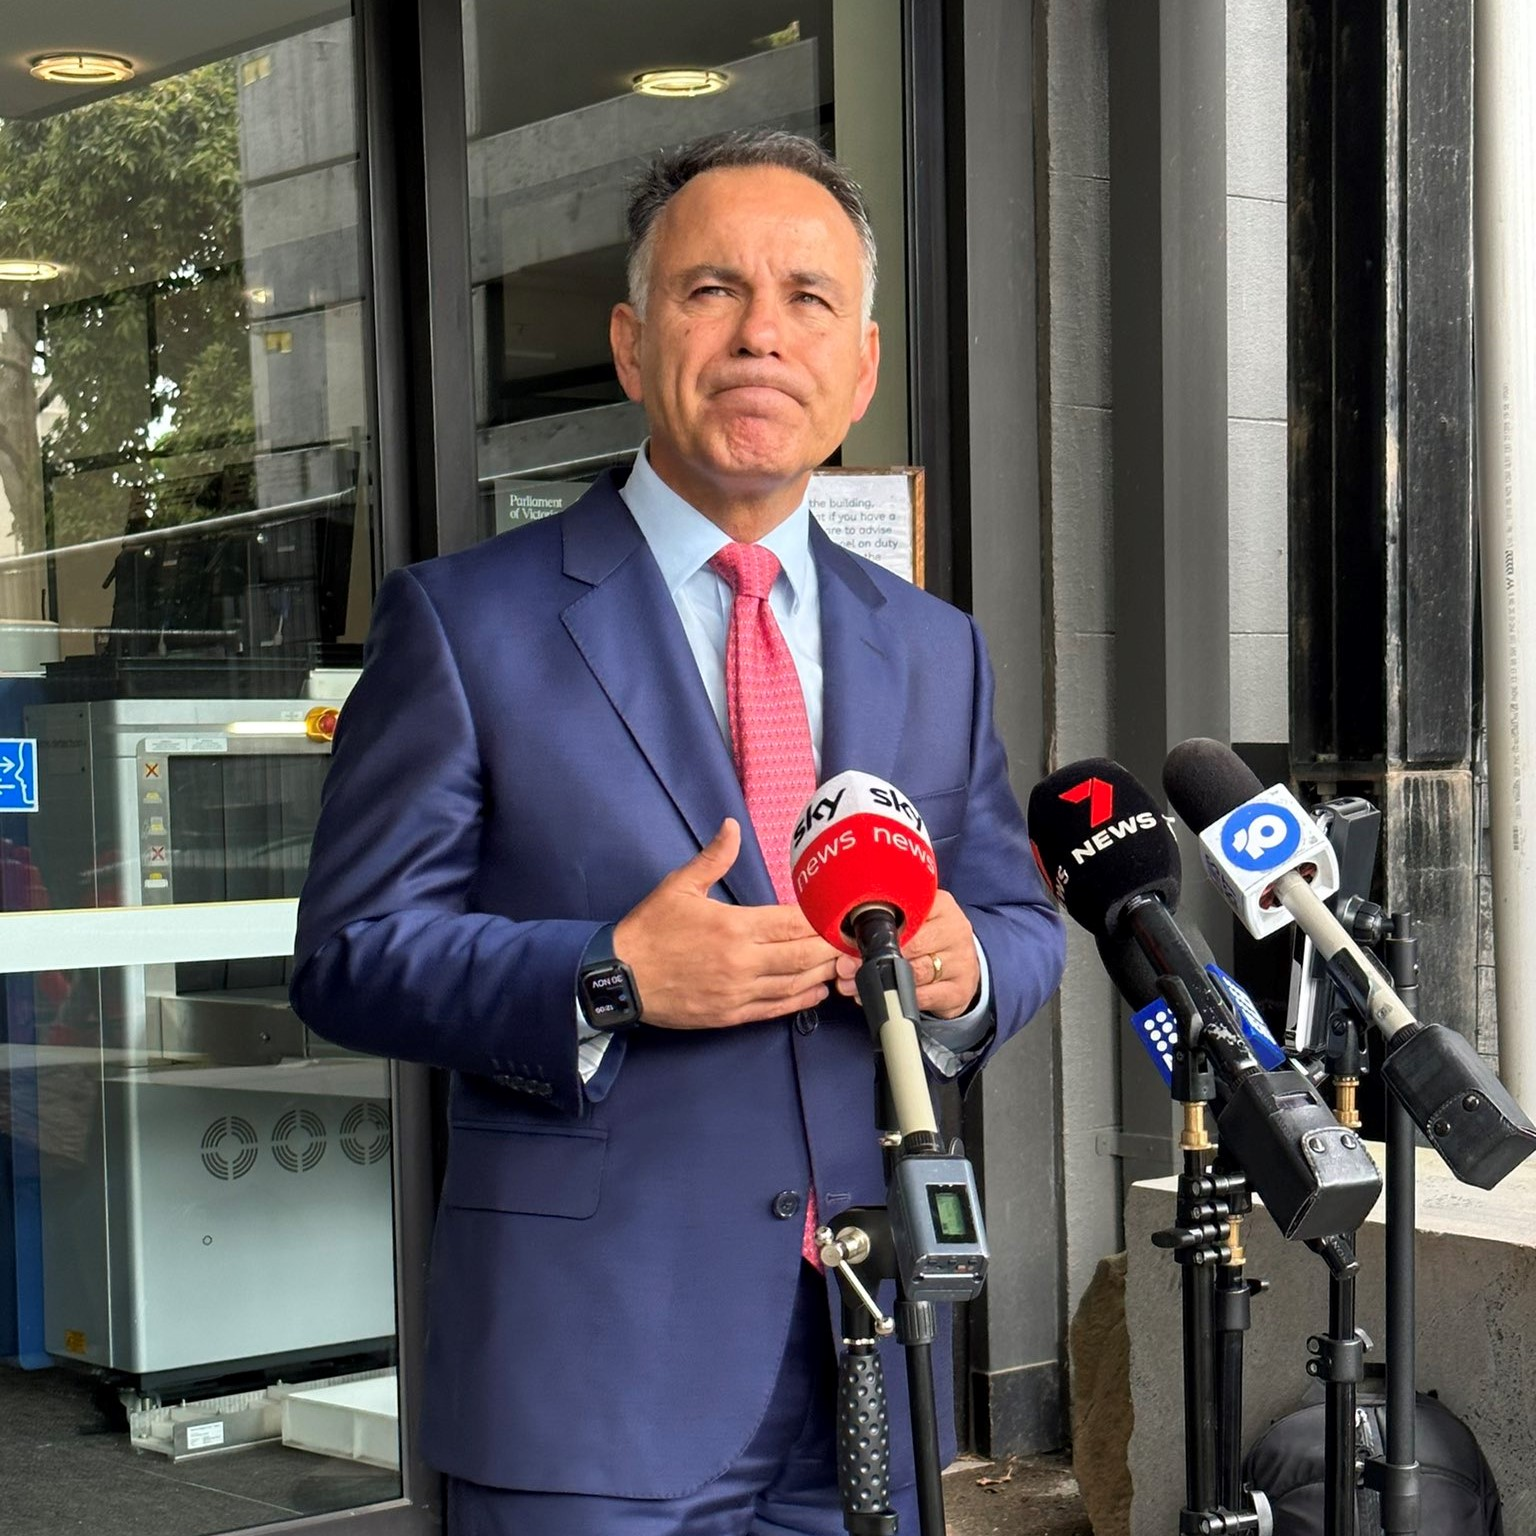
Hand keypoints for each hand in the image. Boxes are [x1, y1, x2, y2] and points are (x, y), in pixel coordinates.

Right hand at [614, 819, 839, 1029]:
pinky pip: (775, 1009)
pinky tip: (817, 992)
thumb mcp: (679, 886)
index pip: (792, 923)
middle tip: (849, 940)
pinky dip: (801, 1002)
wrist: (620, 979)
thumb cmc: (649, 930)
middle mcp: (742, 962)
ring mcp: (738, 993)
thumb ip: (713, 858)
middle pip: (803, 956)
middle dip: (830, 948)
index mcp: (734, 927)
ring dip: (822, 974)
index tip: (837, 915)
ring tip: (841, 964)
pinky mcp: (731, 1015)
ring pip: (794, 985)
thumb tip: (732, 826)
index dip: (820, 921)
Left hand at [834, 889, 980, 1019]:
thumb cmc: (930, 939)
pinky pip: (924, 997)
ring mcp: (960, 961)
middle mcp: (955, 931)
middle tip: (845, 968)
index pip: (907, 913)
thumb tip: (844, 942)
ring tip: (854, 986)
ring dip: (881, 982)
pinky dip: (899, 1000)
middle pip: (911, 945)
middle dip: (873, 959)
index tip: (850, 941)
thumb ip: (886, 921)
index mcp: (941, 906)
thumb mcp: (916, 919)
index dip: (875, 929)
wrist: (963, 965)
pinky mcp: (960, 989)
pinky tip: (880, 999)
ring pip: (915, 973)